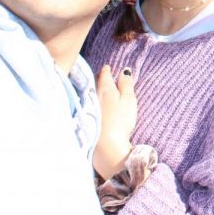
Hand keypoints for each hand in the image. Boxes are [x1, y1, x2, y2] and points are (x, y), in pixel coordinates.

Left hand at [94, 65, 136, 179]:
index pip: (104, 74)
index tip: (108, 68)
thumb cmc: (120, 121)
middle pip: (94, 83)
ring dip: (92, 89)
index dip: (107, 70)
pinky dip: (89, 101)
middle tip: (102, 76)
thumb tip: (125, 71)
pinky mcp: (84, 120)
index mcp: (104, 89)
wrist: (107, 147)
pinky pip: (86, 104)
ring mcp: (87, 108)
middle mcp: (92, 96)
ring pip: (89, 93)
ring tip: (97, 89)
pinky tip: (92, 105)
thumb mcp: (128, 100)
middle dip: (97, 78)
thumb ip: (126, 84)